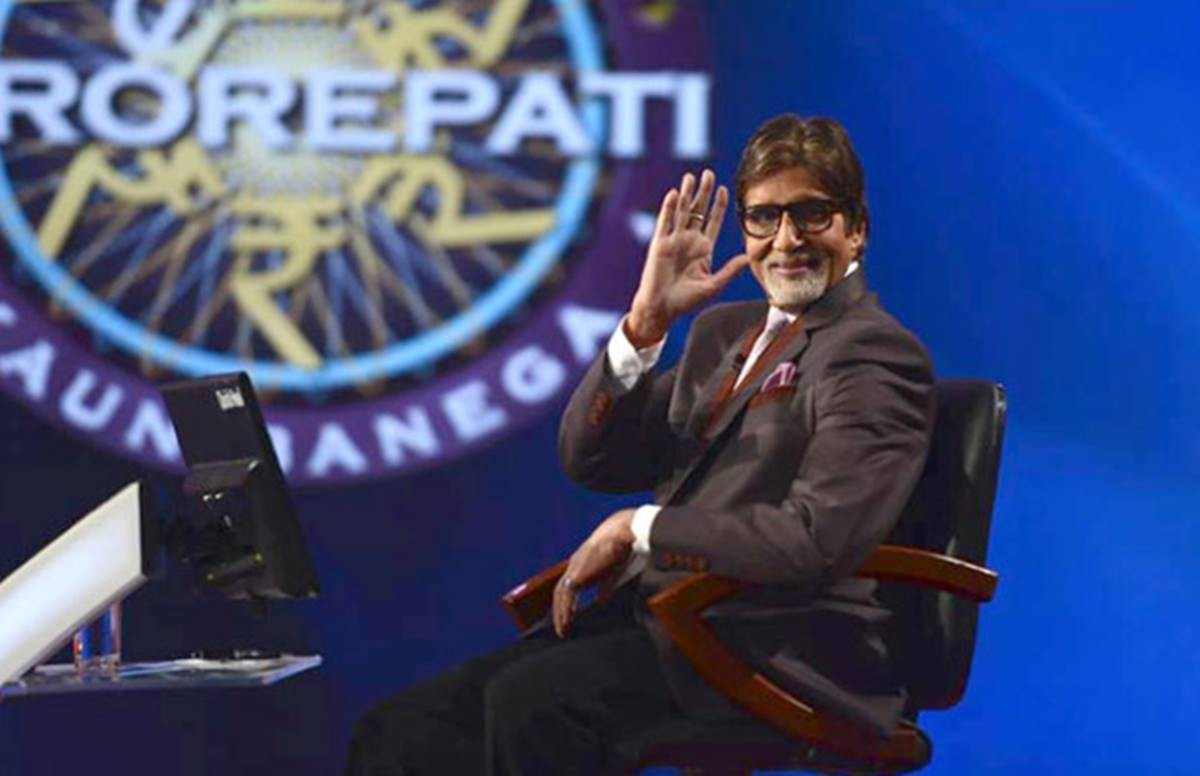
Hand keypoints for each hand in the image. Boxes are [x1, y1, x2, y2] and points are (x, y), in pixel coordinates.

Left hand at [553, 509, 635, 637]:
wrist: (621, 534)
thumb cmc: (619, 549)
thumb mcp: (611, 572)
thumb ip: (605, 587)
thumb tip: (601, 601)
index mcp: (582, 565)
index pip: (568, 587)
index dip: (566, 602)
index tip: (568, 616)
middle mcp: (574, 566)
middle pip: (560, 592)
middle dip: (559, 611)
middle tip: (562, 629)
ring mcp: (574, 569)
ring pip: (560, 595)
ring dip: (560, 614)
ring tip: (563, 630)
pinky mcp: (577, 573)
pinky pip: (567, 595)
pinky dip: (566, 609)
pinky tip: (567, 621)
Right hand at [627, 169, 755, 342]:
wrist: (662, 309)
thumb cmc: (686, 301)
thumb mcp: (713, 285)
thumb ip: (730, 270)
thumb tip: (748, 257)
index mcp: (703, 249)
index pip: (713, 221)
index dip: (718, 205)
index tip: (724, 189)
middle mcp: (688, 241)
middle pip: (697, 210)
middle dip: (703, 192)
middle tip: (708, 174)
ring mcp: (674, 240)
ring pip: (681, 212)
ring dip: (686, 194)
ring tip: (690, 177)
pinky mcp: (660, 244)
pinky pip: (665, 222)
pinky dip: (669, 208)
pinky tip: (674, 194)